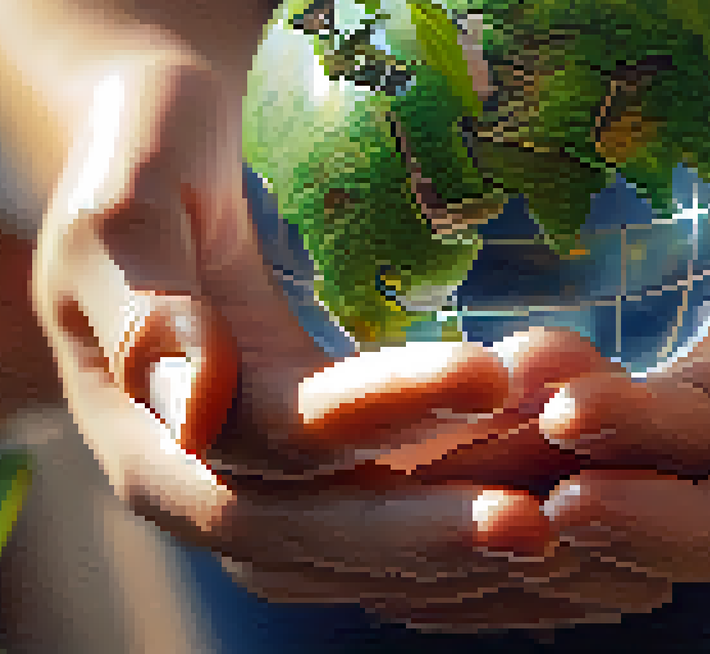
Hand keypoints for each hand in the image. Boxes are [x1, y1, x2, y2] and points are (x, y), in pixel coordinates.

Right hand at [28, 42, 661, 623]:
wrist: (176, 158)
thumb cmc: (145, 149)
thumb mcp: (123, 198)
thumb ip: (139, 295)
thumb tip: (189, 407)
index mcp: (150, 433)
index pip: (273, 442)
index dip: (376, 421)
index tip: (488, 376)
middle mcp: (213, 489)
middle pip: (328, 536)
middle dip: (437, 531)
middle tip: (549, 519)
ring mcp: (277, 497)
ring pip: (377, 560)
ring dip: (475, 558)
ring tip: (586, 532)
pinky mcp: (333, 488)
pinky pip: (406, 543)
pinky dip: (484, 558)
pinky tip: (581, 550)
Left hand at [366, 25, 709, 627]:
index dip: (672, 511)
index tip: (573, 455)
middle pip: (668, 513)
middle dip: (576, 498)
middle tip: (483, 465)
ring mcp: (696, 402)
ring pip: (609, 477)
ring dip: (527, 472)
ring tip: (442, 421)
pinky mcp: (640, 361)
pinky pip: (572, 417)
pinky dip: (508, 424)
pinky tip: (433, 404)